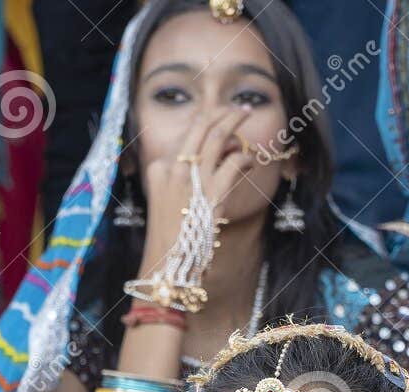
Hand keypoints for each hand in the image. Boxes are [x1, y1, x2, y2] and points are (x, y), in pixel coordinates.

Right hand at [138, 107, 256, 274]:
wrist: (168, 264)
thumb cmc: (170, 237)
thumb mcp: (167, 201)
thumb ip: (183, 179)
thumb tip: (214, 156)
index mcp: (159, 168)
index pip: (185, 136)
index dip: (206, 125)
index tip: (219, 120)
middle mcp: (173, 168)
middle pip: (200, 127)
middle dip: (221, 113)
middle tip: (237, 109)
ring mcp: (192, 179)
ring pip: (218, 137)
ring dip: (235, 123)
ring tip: (246, 116)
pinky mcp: (212, 193)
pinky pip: (234, 162)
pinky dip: (245, 158)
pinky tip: (249, 162)